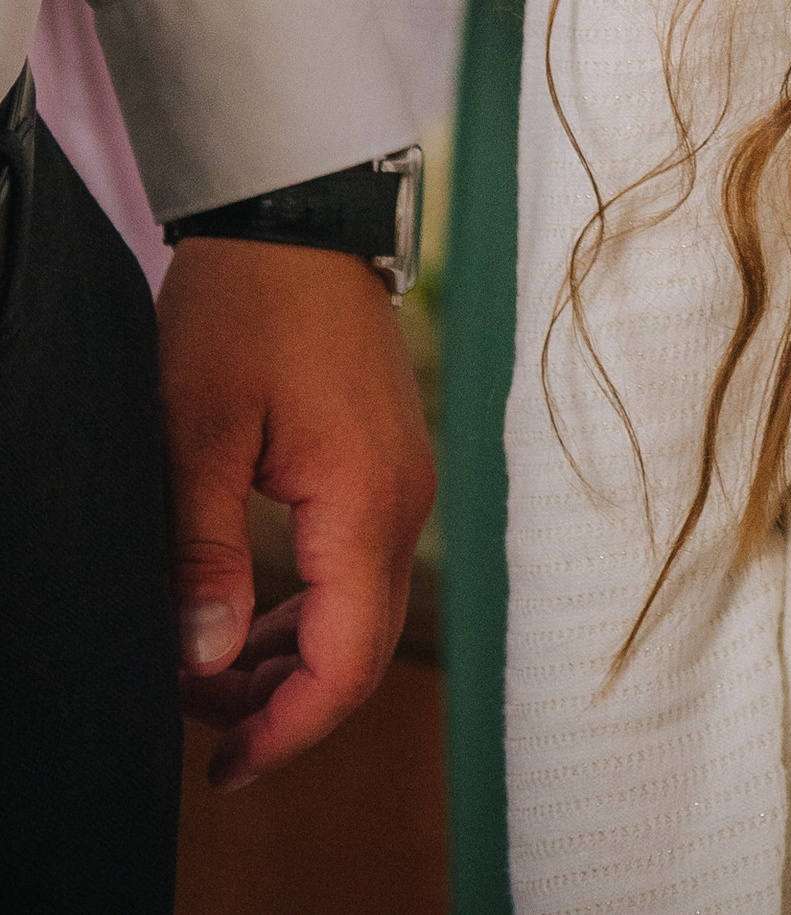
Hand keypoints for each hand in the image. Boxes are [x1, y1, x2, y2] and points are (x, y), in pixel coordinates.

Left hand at [156, 235, 435, 790]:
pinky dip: (308, 611)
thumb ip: (204, 552)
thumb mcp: (197, 431)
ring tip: (208, 675)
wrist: (298, 216)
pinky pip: (359, 568)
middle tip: (200, 729)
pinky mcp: (384, 463)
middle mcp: (402, 502)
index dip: (285, 730)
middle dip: (283, 706)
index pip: (345, 663)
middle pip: (362, 652)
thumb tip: (207, 660)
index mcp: (365, 503)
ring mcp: (401, 481)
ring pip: (361, 614)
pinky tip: (250, 618)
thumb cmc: (246, 309)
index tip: (221, 764)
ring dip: (292, 661)